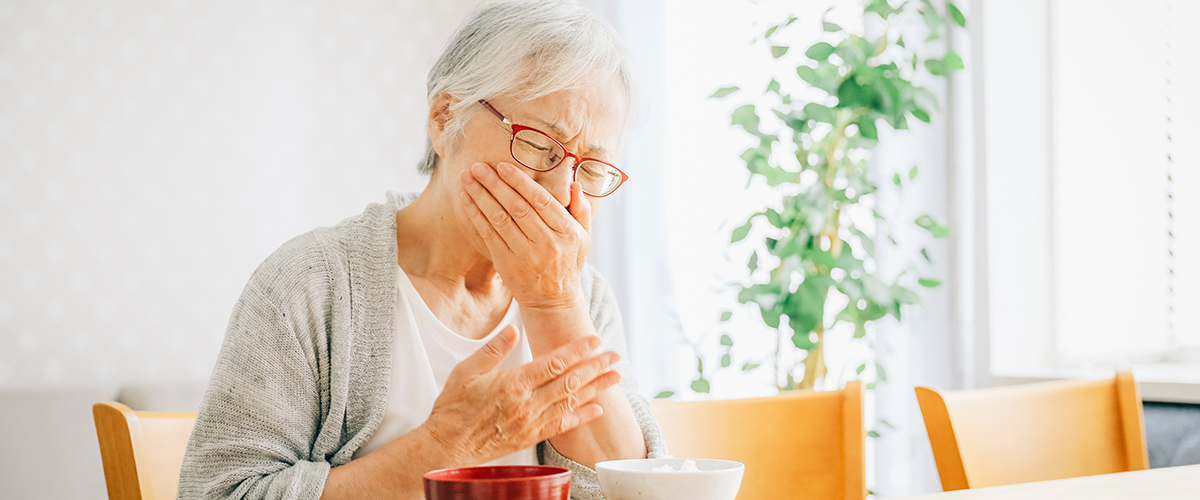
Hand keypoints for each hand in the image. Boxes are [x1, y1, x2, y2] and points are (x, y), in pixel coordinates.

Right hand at [421, 326, 622, 464]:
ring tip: (615, 376)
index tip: (595, 340)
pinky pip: (563, 425)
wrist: (447, 446)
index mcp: (513, 383)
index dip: (577, 350)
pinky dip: (582, 416)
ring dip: (596, 388)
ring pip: (571, 401)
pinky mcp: (531, 436)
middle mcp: (527, 403)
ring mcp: (531, 422)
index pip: (554, 363)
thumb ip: (493, 350)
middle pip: (570, 381)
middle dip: (596, 366)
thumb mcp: (466, 371)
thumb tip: (512, 330)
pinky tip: (597, 408)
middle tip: (615, 355)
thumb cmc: (453, 409)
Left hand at [459, 162, 592, 310]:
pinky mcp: (507, 264)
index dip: (521, 182)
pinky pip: (489, 235)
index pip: (542, 201)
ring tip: (468, 178)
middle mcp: (547, 243)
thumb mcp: (585, 238)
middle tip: (478, 166)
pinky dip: (476, 216)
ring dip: (481, 196)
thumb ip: (582, 210)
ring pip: (500, 219)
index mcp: (567, 232)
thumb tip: (575, 184)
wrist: (553, 300)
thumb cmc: (568, 263)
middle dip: (495, 184)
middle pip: (517, 207)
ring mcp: (525, 255)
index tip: (503, 166)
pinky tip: (467, 200)